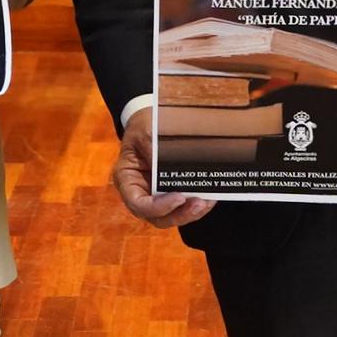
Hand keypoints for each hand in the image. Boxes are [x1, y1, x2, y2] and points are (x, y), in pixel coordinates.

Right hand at [110, 102, 217, 228]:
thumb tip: (173, 169)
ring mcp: (154, 195)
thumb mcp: (147, 132)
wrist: (151, 120)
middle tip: (199, 204)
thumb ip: (156, 152)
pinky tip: (210, 197)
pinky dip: (194, 206)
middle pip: (156, 216)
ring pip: (170, 216)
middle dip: (179, 215)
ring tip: (207, 203)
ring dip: (190, 214)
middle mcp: (138, 191)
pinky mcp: (169, 193)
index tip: (179, 198)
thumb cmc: (144, 125)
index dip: (158, 207)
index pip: (138, 203)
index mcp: (126, 178)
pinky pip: (181, 207)